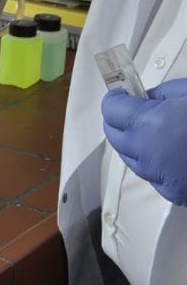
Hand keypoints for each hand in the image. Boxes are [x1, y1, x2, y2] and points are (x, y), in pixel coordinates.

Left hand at [102, 79, 186, 204]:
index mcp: (149, 124)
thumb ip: (160, 95)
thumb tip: (144, 100)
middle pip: (114, 135)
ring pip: (130, 158)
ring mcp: (162, 178)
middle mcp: (148, 154)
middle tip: (133, 109)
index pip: (111, 110)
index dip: (115, 99)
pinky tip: (171, 153)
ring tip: (154, 130)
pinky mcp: (177, 194)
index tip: (122, 94)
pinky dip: (154, 164)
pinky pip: (152, 177)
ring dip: (133, 143)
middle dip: (119, 120)